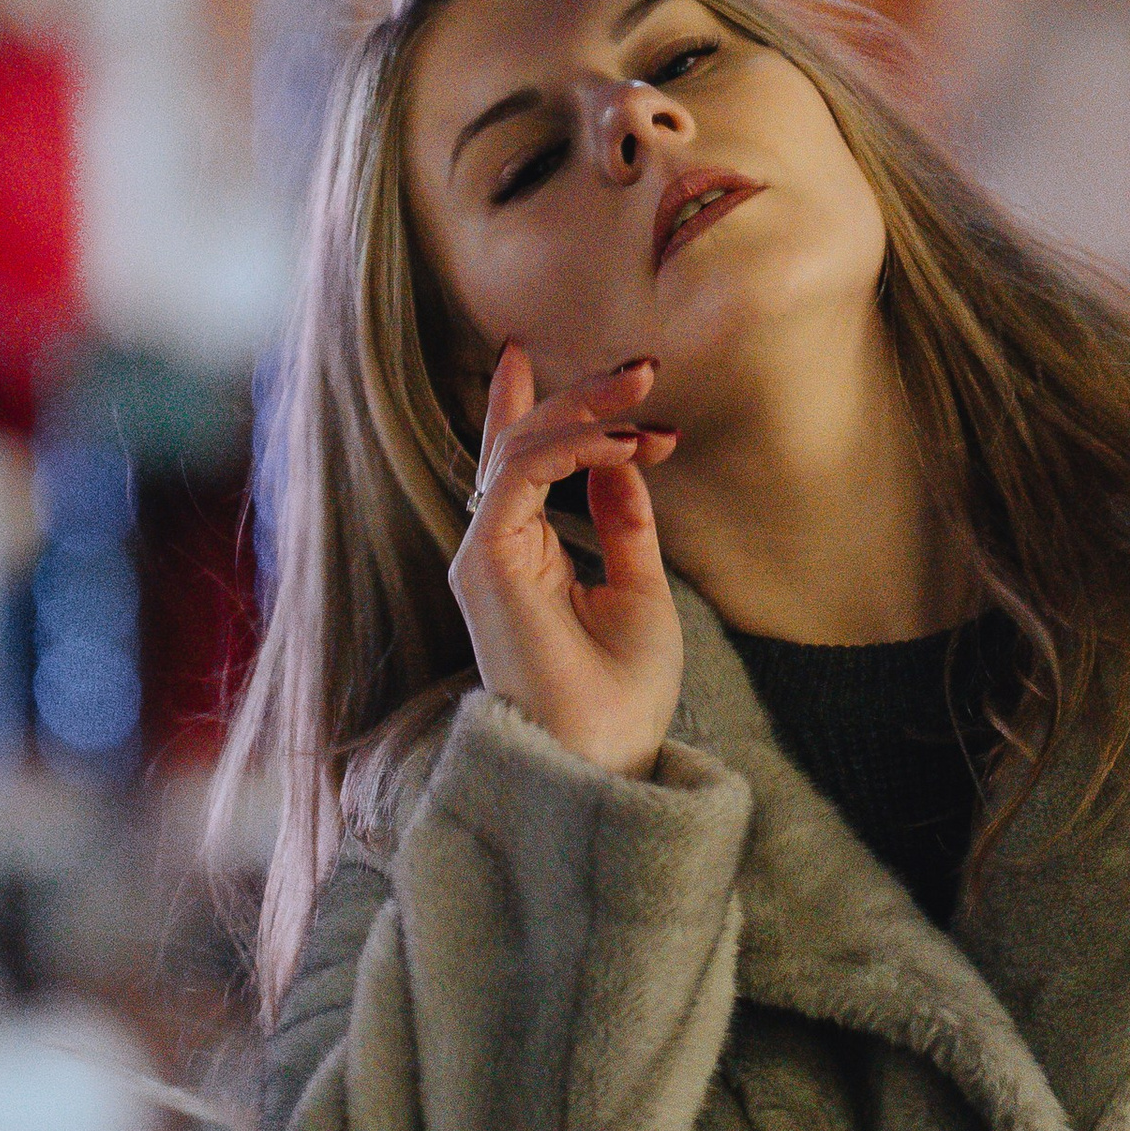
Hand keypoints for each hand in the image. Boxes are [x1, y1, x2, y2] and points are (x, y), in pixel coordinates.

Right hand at [447, 344, 682, 775]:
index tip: (596, 371)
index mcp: (525, 556)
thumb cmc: (621, 696)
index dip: (537, 404)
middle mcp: (496, 549)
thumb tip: (623, 460)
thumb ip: (623, 524)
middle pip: (521, 443)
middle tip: (644, 368)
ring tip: (644, 391)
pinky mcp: (488, 562)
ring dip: (583, 408)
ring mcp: (486, 555)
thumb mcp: (639, 591)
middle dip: (579, 394)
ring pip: (518, 447)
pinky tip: (623, 442)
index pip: (520, 464)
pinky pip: (520, 474)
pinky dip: (572, 446)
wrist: (602, 762)